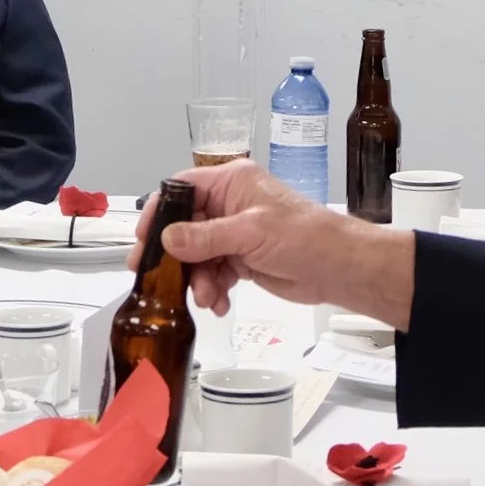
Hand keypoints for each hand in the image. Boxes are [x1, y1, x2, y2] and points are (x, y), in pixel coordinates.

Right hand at [142, 160, 415, 325]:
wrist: (340, 269)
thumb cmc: (307, 237)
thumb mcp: (250, 232)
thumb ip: (205, 237)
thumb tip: (167, 240)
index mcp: (231, 183)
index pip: (181, 189)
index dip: (159, 212)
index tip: (144, 238)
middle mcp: (230, 204)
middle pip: (184, 227)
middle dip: (175, 256)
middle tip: (156, 278)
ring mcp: (235, 233)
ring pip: (197, 255)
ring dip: (196, 279)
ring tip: (206, 296)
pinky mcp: (242, 258)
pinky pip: (213, 273)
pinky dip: (212, 288)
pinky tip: (218, 302)